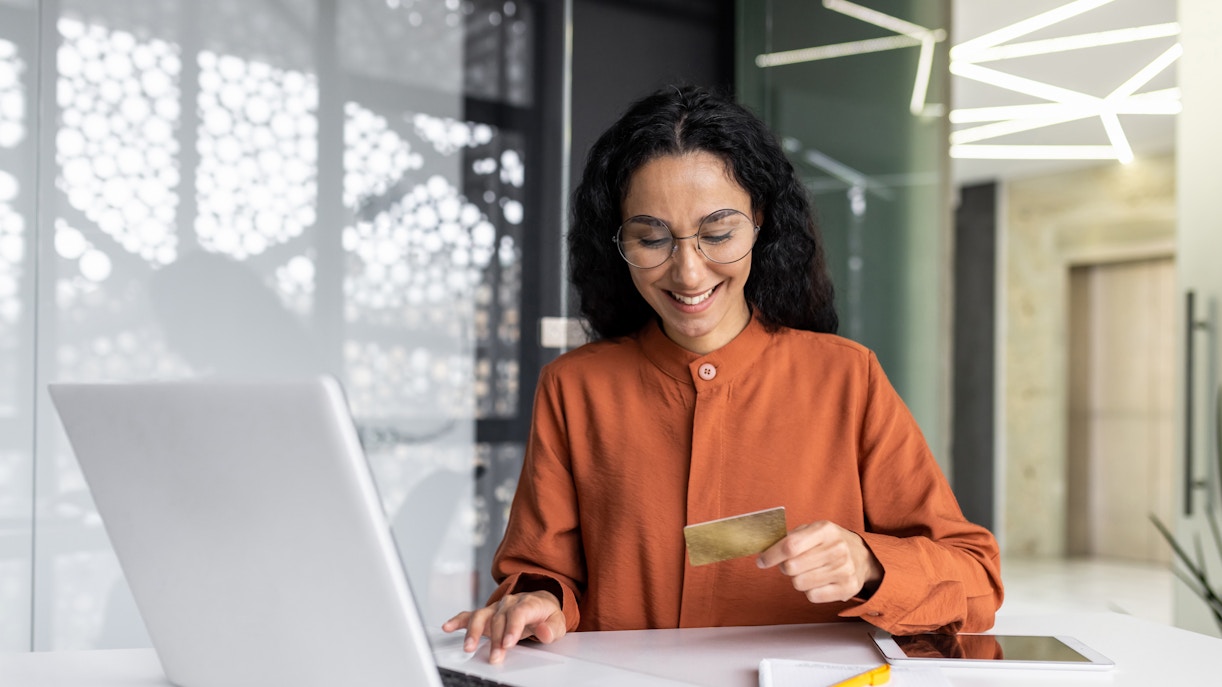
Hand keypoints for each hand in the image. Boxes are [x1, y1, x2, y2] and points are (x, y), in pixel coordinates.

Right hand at [442, 590, 566, 663]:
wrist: (539, 603)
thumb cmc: (547, 615)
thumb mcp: (558, 622)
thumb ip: (552, 628)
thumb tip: (544, 631)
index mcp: (528, 603)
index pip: (518, 613)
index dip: (512, 627)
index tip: (508, 643)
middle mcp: (509, 603)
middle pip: (499, 619)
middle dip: (496, 639)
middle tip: (495, 657)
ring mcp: (496, 608)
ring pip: (481, 616)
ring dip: (474, 631)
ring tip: (469, 646)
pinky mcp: (486, 614)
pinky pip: (470, 615)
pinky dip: (458, 620)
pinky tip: (448, 627)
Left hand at [756, 521, 882, 602]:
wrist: (862, 555)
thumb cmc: (829, 542)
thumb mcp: (812, 530)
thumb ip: (789, 538)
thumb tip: (764, 552)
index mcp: (825, 530)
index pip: (790, 545)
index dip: (771, 555)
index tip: (762, 561)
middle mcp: (837, 549)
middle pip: (792, 567)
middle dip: (785, 567)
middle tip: (791, 564)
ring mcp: (844, 569)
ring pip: (800, 583)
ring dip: (798, 579)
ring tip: (808, 571)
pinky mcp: (848, 588)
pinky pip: (812, 596)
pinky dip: (810, 591)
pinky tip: (818, 581)